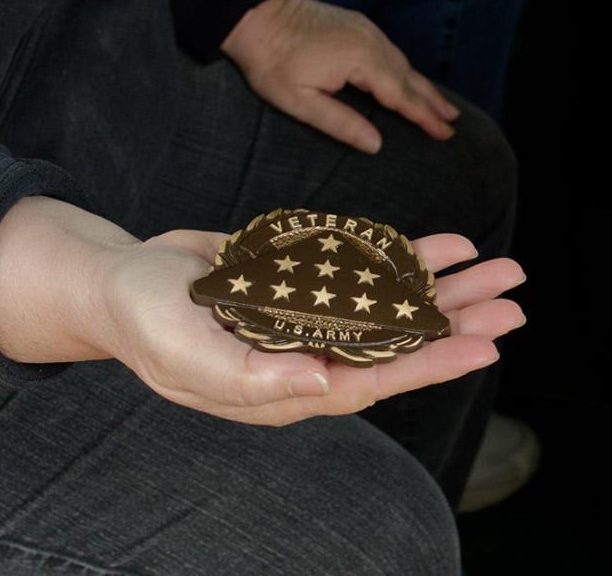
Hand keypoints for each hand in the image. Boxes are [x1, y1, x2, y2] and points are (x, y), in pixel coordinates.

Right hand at [97, 228, 525, 426]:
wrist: (118, 280)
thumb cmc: (143, 323)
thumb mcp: (185, 355)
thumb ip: (252, 379)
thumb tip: (325, 384)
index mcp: (281, 385)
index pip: (366, 380)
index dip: (424, 365)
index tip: (480, 346)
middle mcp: (302, 353)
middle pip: (391, 342)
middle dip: (452, 323)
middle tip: (511, 299)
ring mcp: (302, 315)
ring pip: (383, 304)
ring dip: (440, 287)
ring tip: (496, 269)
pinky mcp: (296, 280)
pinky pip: (356, 268)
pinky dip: (395, 255)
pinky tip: (438, 244)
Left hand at [221, 0, 460, 153]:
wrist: (255, 15)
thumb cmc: (271, 62)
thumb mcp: (299, 101)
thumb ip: (339, 123)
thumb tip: (376, 144)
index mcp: (360, 60)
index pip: (400, 96)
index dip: (423, 117)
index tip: (444, 134)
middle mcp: (370, 41)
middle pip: (409, 77)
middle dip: (432, 102)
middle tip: (453, 124)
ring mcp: (365, 29)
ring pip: (402, 62)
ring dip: (422, 85)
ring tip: (442, 106)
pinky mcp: (356, 24)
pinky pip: (390, 51)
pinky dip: (406, 69)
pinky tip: (410, 78)